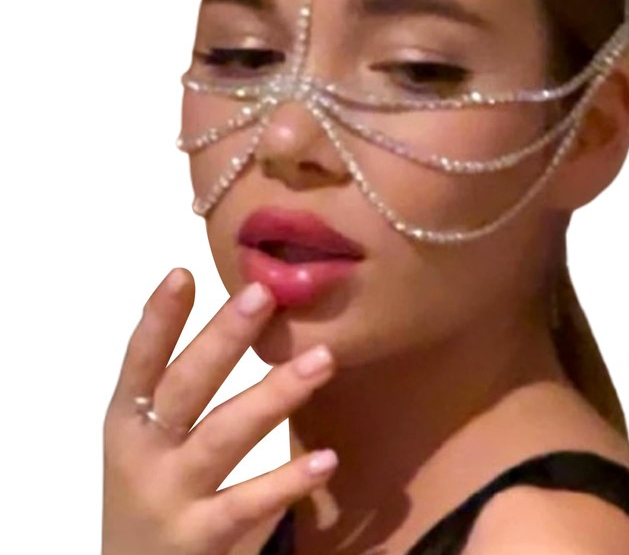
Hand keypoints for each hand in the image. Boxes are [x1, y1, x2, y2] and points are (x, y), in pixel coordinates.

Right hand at [102, 268, 337, 554]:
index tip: (184, 272)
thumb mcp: (149, 435)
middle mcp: (142, 453)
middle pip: (185, 386)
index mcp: (129, 419)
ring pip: (224, 435)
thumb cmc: (151, 485)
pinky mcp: (198, 539)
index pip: (141, 360)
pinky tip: (326, 460)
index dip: (159, 318)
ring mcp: (169, 496)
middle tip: (264, 294)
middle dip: (223, 339)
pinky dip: (287, 480)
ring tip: (322, 361)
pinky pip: (249, 504)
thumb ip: (183, 384)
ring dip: (274, 394)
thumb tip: (240, 312)